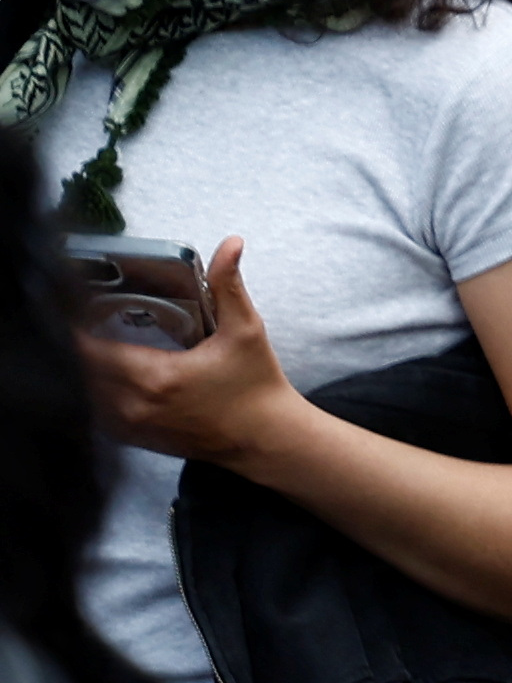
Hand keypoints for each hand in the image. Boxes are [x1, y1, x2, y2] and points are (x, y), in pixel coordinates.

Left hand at [73, 233, 305, 466]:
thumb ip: (228, 286)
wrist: (263, 438)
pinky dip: (96, 393)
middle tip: (83, 319)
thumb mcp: (245, 330)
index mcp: (156, 376)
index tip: (76, 307)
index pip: (92, 350)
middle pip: (83, 372)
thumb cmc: (256, 385)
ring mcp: (132, 426)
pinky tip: (106, 376)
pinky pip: (99, 413)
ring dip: (86, 371)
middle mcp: (135, 405)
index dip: (77, 328)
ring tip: (92, 344)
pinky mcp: (136, 438)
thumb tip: (232, 244)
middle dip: (79, 346)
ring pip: (86, 395)